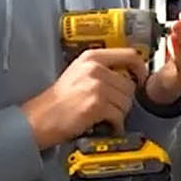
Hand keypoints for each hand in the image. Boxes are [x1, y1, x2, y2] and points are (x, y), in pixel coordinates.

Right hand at [22, 48, 146, 149]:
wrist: (39, 119)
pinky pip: (119, 116)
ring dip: (119, 113)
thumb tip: (129, 74)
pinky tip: (105, 125)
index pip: (130, 55)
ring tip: (104, 116)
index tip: (142, 79)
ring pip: (126, 101)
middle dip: (124, 100)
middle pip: (130, 84)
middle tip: (112, 107)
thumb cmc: (57, 101)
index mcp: (91, 57)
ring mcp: (96, 87)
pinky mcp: (96, 105)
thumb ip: (102, 69)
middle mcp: (95, 69)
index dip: (141, 69)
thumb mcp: (78, 73)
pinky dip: (115, 125)